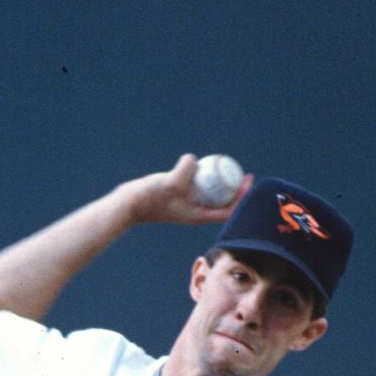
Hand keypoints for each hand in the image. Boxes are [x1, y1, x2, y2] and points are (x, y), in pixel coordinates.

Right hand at [123, 153, 251, 226]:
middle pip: (223, 203)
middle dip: (234, 189)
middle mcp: (195, 213)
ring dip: (220, 184)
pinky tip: (202, 164)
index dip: (241, 196)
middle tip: (241, 172)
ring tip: (226, 167)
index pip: (228, 210)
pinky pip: (198, 189)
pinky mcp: (179, 199)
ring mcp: (187, 207)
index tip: (246, 179)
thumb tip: (194, 159)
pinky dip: (203, 179)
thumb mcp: (170, 182)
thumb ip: (185, 171)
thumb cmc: (149, 197)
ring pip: (210, 196)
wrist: (129, 205)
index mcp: (198, 216)